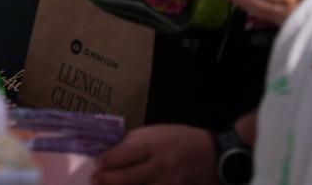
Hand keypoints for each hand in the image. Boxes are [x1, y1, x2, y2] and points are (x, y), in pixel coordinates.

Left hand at [95, 124, 216, 184]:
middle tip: (95, 181)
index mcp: (156, 146)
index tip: (96, 165)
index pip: (124, 155)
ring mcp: (170, 184)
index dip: (107, 161)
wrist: (216, 156)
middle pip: (128, 178)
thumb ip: (135, 142)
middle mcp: (161, 166)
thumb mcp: (159, 132)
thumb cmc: (183, 140)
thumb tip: (112, 153)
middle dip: (107, 181)